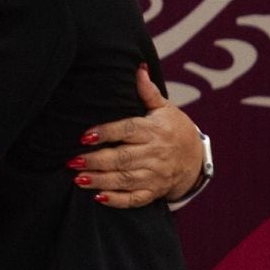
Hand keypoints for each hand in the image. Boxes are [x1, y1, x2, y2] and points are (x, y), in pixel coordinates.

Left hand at [72, 65, 203, 207]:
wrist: (197, 158)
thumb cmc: (174, 128)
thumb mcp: (164, 108)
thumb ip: (148, 92)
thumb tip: (139, 69)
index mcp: (154, 130)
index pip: (128, 130)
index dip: (106, 133)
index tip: (85, 136)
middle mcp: (155, 153)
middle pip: (123, 158)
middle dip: (96, 161)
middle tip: (73, 161)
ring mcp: (155, 175)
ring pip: (125, 179)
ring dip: (101, 180)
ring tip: (78, 179)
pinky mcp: (154, 191)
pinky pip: (135, 199)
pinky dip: (117, 200)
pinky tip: (98, 197)